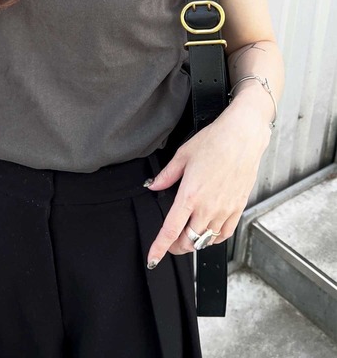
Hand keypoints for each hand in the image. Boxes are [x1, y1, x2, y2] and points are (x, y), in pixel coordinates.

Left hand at [145, 99, 271, 267]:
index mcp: (189, 195)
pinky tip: (207, 231)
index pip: (170, 230)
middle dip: (176, 247)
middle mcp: (207, 207)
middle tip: (169, 242)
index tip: (153, 259)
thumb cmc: (214, 142)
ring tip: (187, 236)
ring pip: (206, 240)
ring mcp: (225, 209)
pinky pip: (224, 233)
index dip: (159, 248)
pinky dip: (213, 237)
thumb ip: (166, 176)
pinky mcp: (238, 208)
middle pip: (189, 241)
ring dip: (194, 242)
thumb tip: (153, 186)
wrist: (243, 137)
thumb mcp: (182, 155)